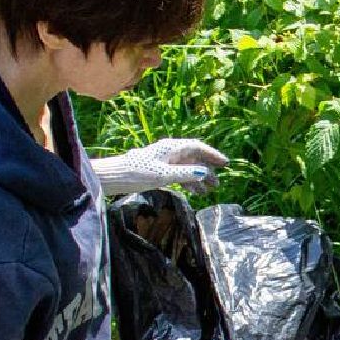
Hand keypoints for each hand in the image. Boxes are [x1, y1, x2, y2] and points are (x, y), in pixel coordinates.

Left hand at [92, 138, 228, 197]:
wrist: (115, 177)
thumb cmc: (137, 173)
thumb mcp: (162, 175)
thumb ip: (184, 174)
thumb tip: (204, 173)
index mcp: (171, 148)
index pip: (197, 147)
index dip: (212, 154)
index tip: (224, 164)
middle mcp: (169, 152)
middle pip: (193, 158)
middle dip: (207, 170)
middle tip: (218, 184)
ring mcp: (164, 161)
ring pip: (187, 168)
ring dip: (198, 178)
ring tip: (209, 191)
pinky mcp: (159, 170)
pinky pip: (179, 174)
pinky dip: (188, 182)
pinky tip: (195, 191)